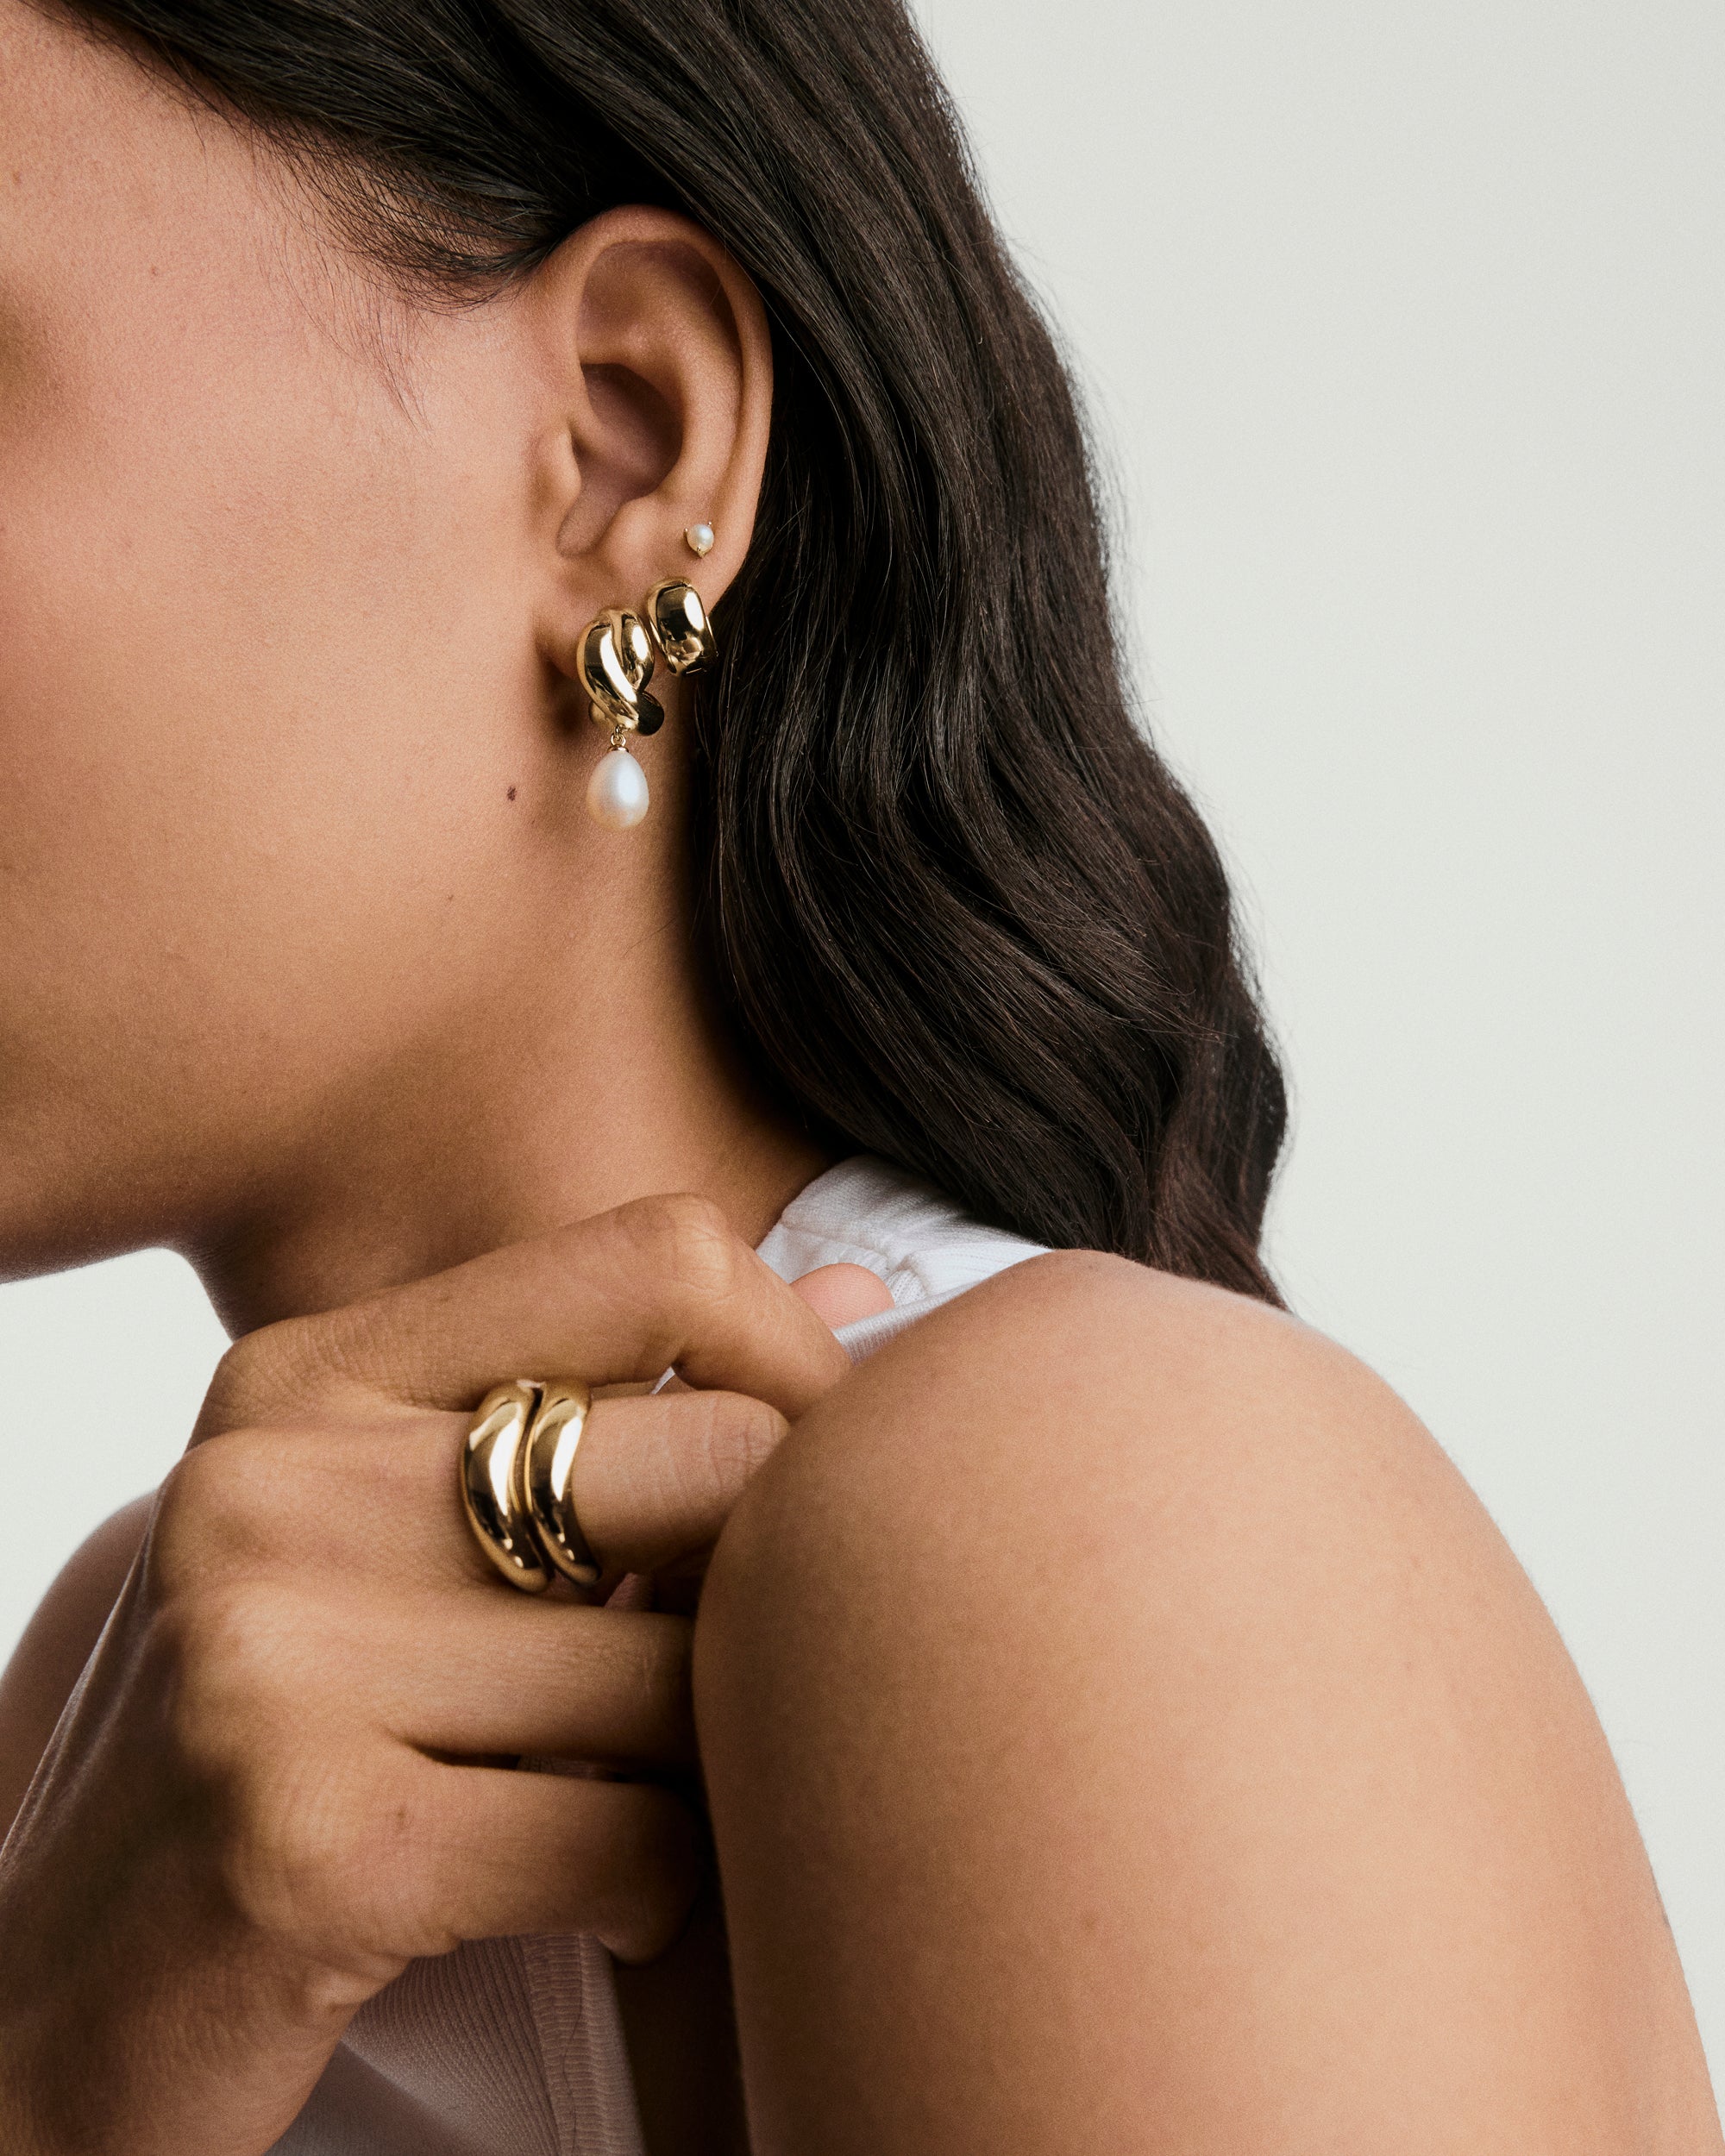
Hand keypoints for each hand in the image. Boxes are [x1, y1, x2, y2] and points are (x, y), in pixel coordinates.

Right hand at [0, 1196, 848, 2155]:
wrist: (52, 2016)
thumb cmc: (276, 1751)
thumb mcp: (398, 1542)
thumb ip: (620, 1406)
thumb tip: (869, 1284)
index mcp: (306, 1377)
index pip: (657, 1258)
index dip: (797, 1360)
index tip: (815, 1476)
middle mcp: (274, 1483)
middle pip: (706, 1461)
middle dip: (761, 1595)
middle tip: (720, 1688)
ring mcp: (273, 1656)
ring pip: (684, 1672)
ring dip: (704, 1767)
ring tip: (626, 1804)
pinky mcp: (308, 1840)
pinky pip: (634, 1840)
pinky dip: (657, 1891)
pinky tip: (596, 1906)